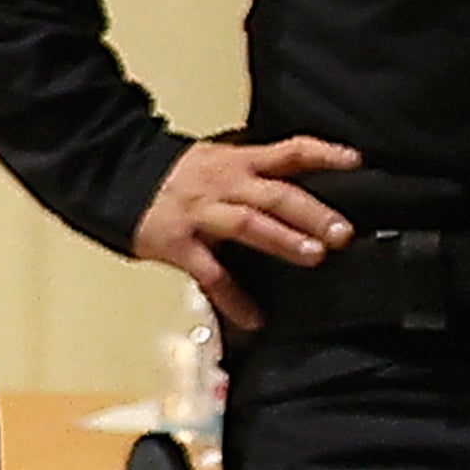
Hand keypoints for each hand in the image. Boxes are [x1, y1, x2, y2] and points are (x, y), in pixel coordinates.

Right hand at [137, 132, 361, 321]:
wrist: (114, 176)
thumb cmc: (175, 177)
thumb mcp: (218, 161)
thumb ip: (256, 172)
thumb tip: (301, 182)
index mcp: (238, 162)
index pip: (289, 152)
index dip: (323, 154)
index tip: (355, 162)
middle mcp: (224, 184)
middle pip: (275, 194)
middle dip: (311, 212)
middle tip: (343, 232)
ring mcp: (201, 213)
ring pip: (247, 224)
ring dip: (283, 239)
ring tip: (314, 255)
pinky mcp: (179, 244)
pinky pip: (210, 273)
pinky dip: (233, 297)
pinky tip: (254, 318)